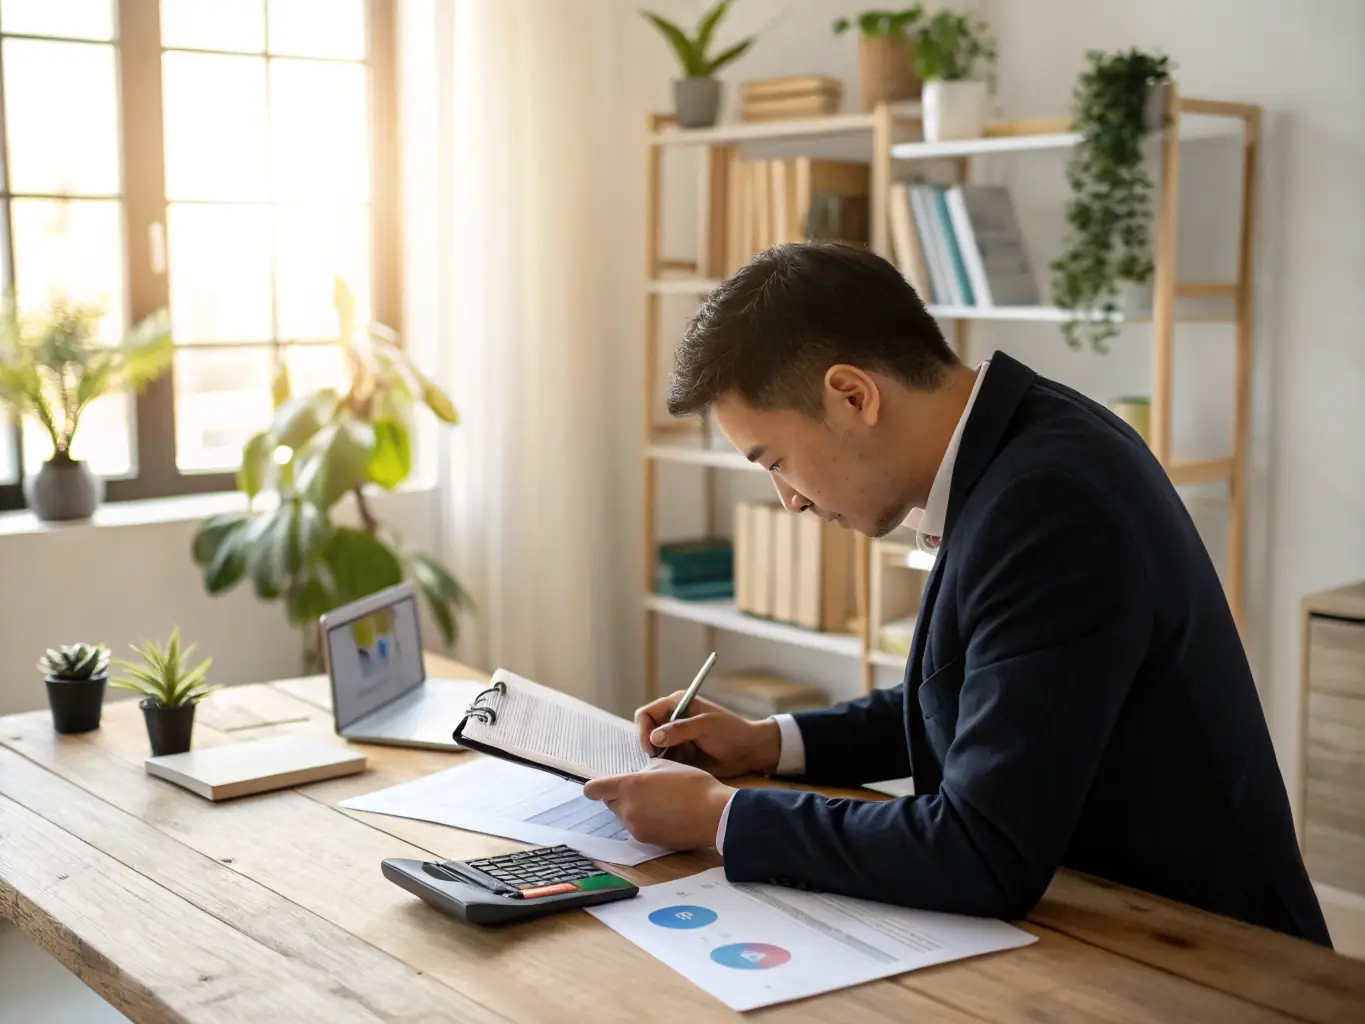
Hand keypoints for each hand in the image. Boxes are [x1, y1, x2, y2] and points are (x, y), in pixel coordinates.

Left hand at [583, 760, 734, 849]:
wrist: (714, 814)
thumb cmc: (693, 784)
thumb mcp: (667, 766)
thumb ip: (646, 771)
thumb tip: (640, 777)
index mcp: (629, 786)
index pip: (594, 789)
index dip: (595, 787)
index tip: (600, 786)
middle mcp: (628, 809)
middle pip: (610, 803)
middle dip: (621, 797)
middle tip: (644, 790)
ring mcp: (637, 828)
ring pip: (625, 816)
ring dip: (635, 810)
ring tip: (661, 803)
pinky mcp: (648, 841)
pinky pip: (639, 828)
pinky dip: (647, 822)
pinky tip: (667, 816)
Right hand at [635, 692, 779, 777]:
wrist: (750, 751)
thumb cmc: (731, 732)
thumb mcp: (706, 726)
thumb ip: (680, 730)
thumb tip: (654, 738)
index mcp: (677, 704)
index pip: (646, 714)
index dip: (643, 730)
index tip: (651, 749)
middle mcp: (673, 719)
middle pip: (646, 732)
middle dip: (649, 746)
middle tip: (660, 760)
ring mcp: (676, 737)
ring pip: (653, 748)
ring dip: (658, 758)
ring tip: (673, 766)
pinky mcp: (680, 753)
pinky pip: (664, 760)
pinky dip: (665, 766)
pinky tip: (677, 770)